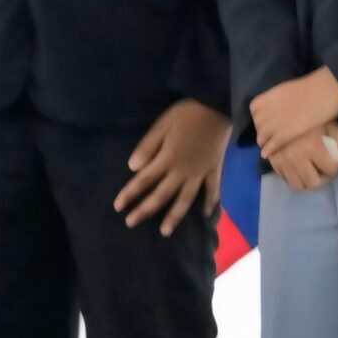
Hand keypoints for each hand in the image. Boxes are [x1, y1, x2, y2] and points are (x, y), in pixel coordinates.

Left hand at [114, 99, 229, 234]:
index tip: (118, 207)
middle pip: (162, 194)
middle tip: (131, 223)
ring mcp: (201, 171)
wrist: (219, 106)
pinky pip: (213, 188)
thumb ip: (148, 146)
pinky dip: (211, 202)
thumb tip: (133, 168)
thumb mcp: (162, 125)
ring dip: (175, 216)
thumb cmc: (187, 113)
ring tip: (165, 231)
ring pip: (186, 198)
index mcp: (167, 158)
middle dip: (145, 210)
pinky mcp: (215, 168)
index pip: (144, 180)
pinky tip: (206, 213)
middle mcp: (183, 170)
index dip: (130, 194)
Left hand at [250, 67, 337, 155]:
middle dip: (263, 131)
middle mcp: (266, 111)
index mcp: (267, 98)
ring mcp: (274, 123)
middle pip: (258, 125)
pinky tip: (268, 154)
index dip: (261, 117)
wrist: (326, 91)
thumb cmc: (315, 86)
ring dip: (265, 142)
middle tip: (272, 134)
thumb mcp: (289, 90)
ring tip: (270, 146)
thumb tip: (281, 108)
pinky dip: (269, 150)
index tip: (268, 120)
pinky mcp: (284, 134)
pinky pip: (271, 145)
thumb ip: (280, 100)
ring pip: (262, 137)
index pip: (254, 111)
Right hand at [267, 121, 337, 193]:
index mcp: (313, 146)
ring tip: (315, 173)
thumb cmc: (311, 118)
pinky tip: (302, 169)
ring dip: (308, 182)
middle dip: (323, 179)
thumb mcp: (330, 124)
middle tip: (326, 172)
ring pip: (298, 186)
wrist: (282, 113)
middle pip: (313, 183)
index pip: (331, 169)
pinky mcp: (274, 163)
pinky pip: (286, 180)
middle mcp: (296, 157)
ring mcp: (283, 162)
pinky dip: (296, 179)